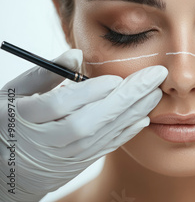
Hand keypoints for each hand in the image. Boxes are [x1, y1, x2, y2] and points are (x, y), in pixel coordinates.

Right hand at [0, 49, 166, 201]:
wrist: (8, 166)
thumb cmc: (12, 119)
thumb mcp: (15, 92)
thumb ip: (44, 73)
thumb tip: (76, 54)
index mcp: (26, 116)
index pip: (61, 104)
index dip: (90, 91)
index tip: (115, 77)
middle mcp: (47, 139)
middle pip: (90, 120)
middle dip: (127, 98)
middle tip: (154, 77)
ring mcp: (64, 155)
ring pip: (103, 135)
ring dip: (133, 112)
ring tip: (155, 93)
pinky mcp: (78, 163)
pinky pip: (105, 148)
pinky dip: (126, 132)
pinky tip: (144, 116)